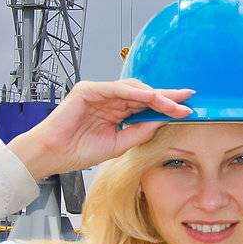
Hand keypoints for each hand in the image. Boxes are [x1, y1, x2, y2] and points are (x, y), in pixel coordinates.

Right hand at [6, 80, 193, 180]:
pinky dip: (134, 92)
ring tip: (172, 102)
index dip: (168, 105)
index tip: (189, 107)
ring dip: (155, 95)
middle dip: (167, 97)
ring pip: (133, 89)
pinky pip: (115, 88)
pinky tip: (150, 97)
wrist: (53, 155)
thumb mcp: (119, 144)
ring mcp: (99, 93)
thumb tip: (164, 121)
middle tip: (188, 98)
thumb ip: (140, 131)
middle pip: (144, 94)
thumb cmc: (79, 151)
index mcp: (117, 111)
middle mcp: (110, 99)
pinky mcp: (88, 90)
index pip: (147, 105)